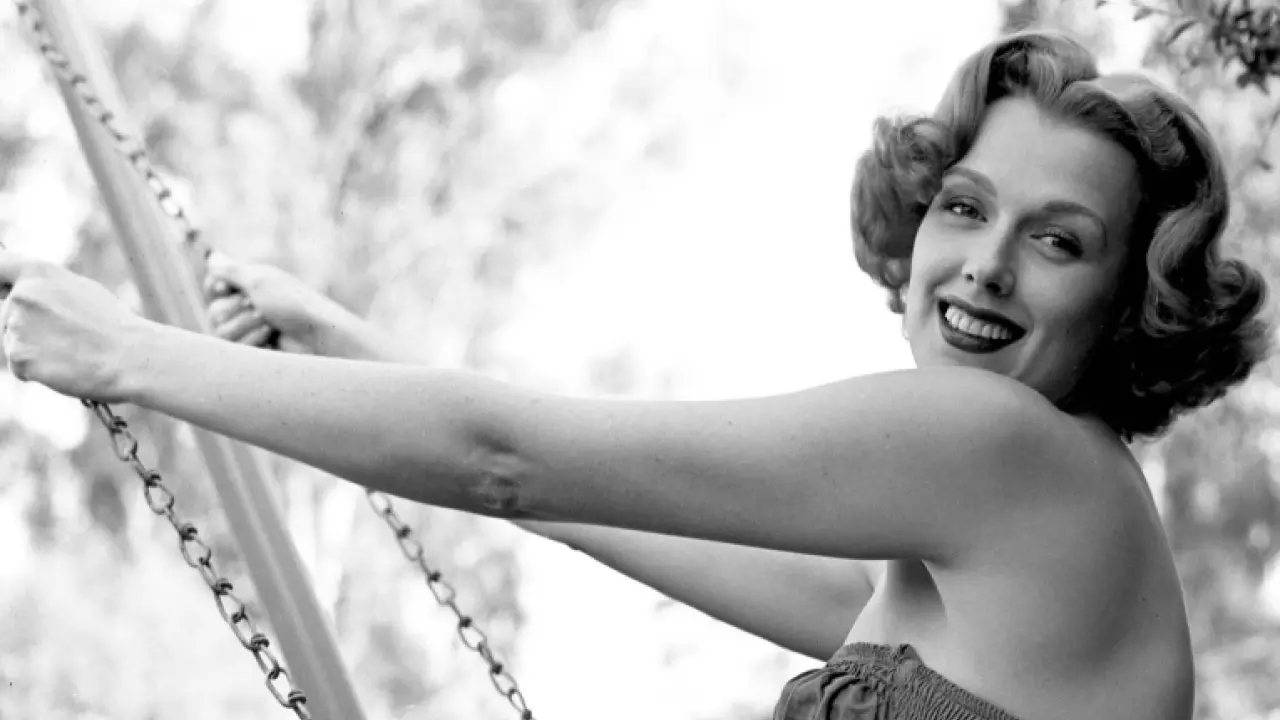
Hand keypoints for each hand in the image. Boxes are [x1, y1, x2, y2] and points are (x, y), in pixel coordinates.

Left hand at [0, 250, 153, 402]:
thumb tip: (21, 293)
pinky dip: (37, 372)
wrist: (129, 358)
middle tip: (64, 337)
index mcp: (39, 273)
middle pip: (5, 315)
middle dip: (26, 327)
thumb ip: (46, 289)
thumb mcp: (81, 291)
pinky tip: (65, 366)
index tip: (2, 289)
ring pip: (13, 342)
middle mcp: (21, 295)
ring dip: (34, 351)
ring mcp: (16, 326)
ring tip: (71, 351)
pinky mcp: (17, 356)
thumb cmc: (113, 326)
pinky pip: (19, 367)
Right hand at [202, 253, 346, 354]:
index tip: (225, 289)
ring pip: (222, 331)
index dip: (215, 288)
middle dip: (236, 310)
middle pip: (214, 311)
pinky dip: (253, 339)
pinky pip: (235, 349)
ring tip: (269, 323)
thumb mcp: (259, 279)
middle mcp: (245, 306)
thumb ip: (230, 270)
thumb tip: (212, 258)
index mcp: (248, 284)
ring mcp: (249, 330)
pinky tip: (271, 338)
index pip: (213, 284)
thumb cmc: (291, 302)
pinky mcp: (253, 350)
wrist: (316, 334)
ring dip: (246, 325)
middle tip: (260, 308)